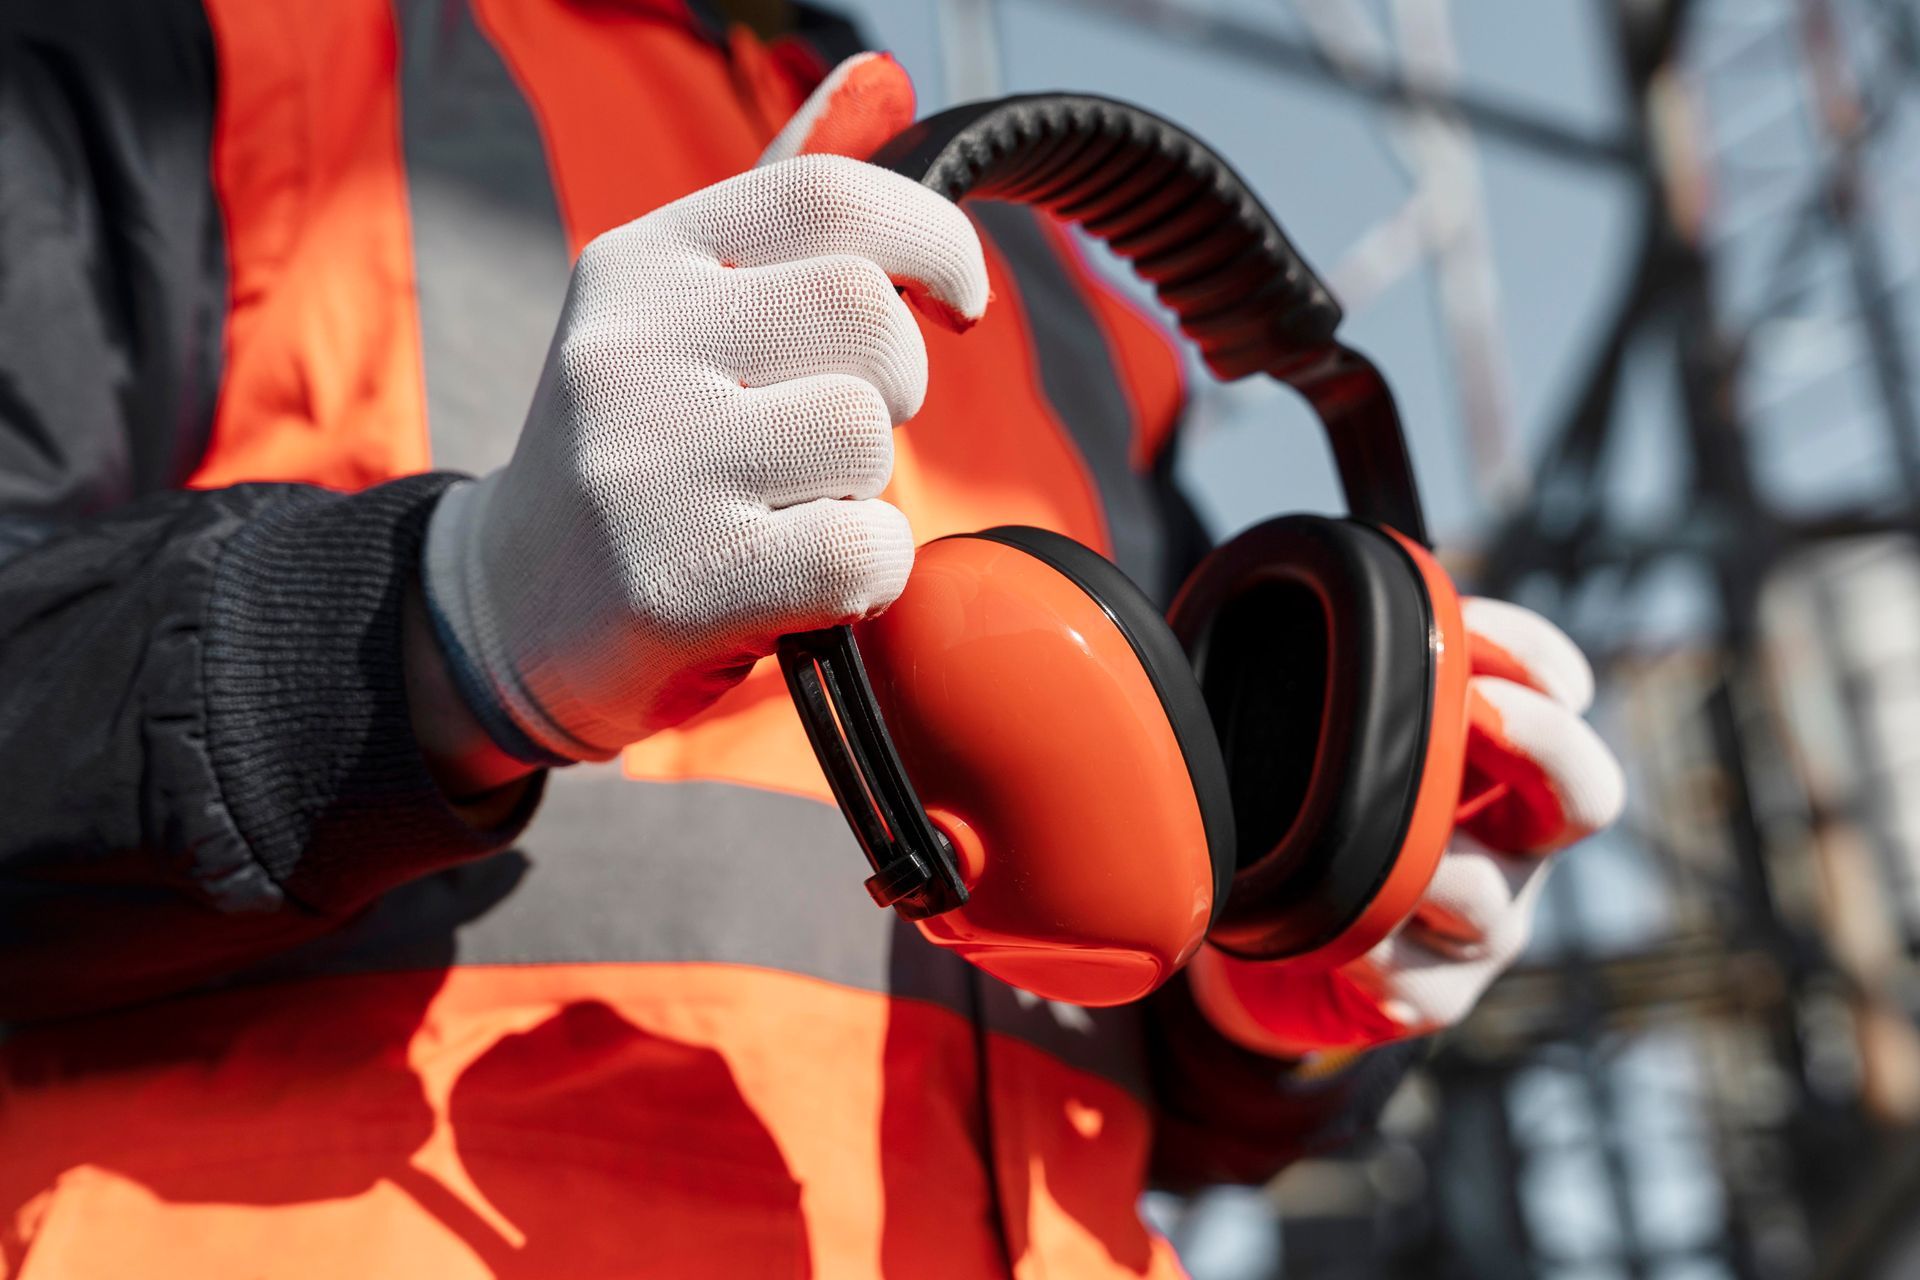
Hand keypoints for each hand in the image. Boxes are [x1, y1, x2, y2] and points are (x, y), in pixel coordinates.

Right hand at [420, 59, 987, 765]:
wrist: (506, 610)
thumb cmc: (636, 452)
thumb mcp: (680, 310)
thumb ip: (781, 207)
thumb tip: (883, 80)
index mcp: (640, 263)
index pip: (831, 196)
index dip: (933, 242)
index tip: (955, 301)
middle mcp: (631, 347)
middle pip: (868, 314)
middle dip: (897, 382)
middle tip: (843, 435)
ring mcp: (648, 464)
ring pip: (865, 435)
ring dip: (866, 486)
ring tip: (793, 508)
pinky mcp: (677, 581)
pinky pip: (862, 552)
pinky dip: (868, 575)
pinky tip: (800, 579)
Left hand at [1189, 599, 1626, 1058]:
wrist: (1263, 945)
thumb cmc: (1300, 807)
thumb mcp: (1313, 729)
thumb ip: (1323, 669)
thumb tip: (1285, 594)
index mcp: (1496, 757)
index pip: (1559, 687)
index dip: (1532, 654)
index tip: (1465, 625)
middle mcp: (1514, 840)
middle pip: (1586, 793)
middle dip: (1542, 742)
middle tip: (1474, 709)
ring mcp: (1487, 925)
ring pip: (1483, 893)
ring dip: (1420, 866)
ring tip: (1349, 848)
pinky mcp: (1437, 996)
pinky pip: (1418, 981)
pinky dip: (1369, 956)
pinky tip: (1328, 939)